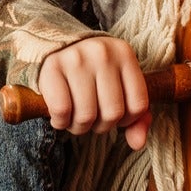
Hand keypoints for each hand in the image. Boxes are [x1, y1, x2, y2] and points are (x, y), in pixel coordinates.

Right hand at [38, 35, 150, 150]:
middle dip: (101, 126)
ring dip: (79, 127)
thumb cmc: (93, 73)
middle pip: (112, 113)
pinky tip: (60, 117)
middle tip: (91, 119)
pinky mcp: (52, 67)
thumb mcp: (119, 85)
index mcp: (124, 54)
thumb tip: (137, 143)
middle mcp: (102, 53)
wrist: (57, 46)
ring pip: (86, 116)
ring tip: (75, 119)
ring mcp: (76, 58)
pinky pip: (61, 110)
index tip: (112, 114)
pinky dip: (61, 122)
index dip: (126, 120)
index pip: (138, 105)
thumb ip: (136, 116)